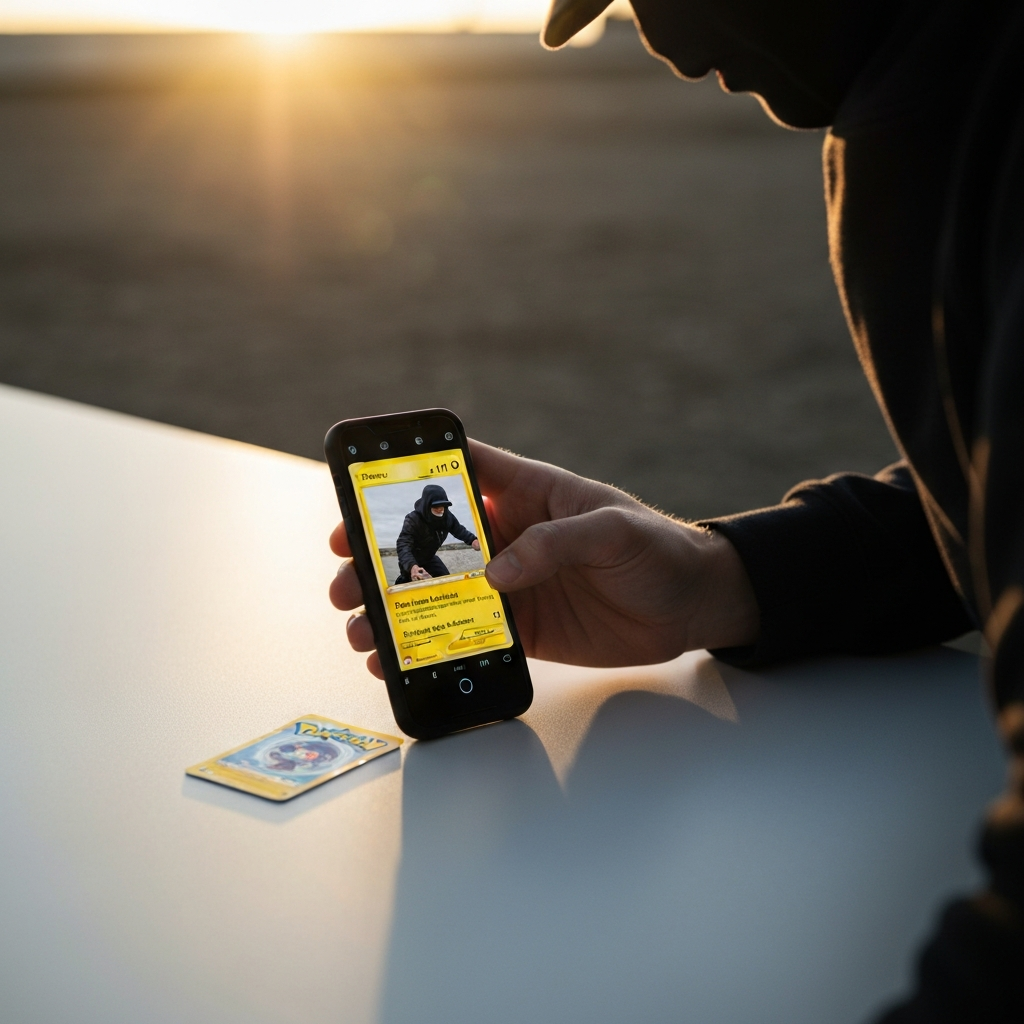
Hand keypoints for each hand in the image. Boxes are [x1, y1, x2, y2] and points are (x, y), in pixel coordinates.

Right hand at [330, 440, 758, 677]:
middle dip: (382, 552)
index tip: (360, 493)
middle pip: (431, 538)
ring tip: (362, 626)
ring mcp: (510, 582)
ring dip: (394, 605)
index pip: (459, 470)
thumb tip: (494, 575)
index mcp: (527, 493)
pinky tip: (399, 659)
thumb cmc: (658, 548)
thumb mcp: (613, 530)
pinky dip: (429, 645)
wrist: (693, 605)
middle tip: (346, 571)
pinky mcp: (520, 626)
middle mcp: (509, 535)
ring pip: (438, 589)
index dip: (407, 477)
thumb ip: (555, 543)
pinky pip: (464, 633)